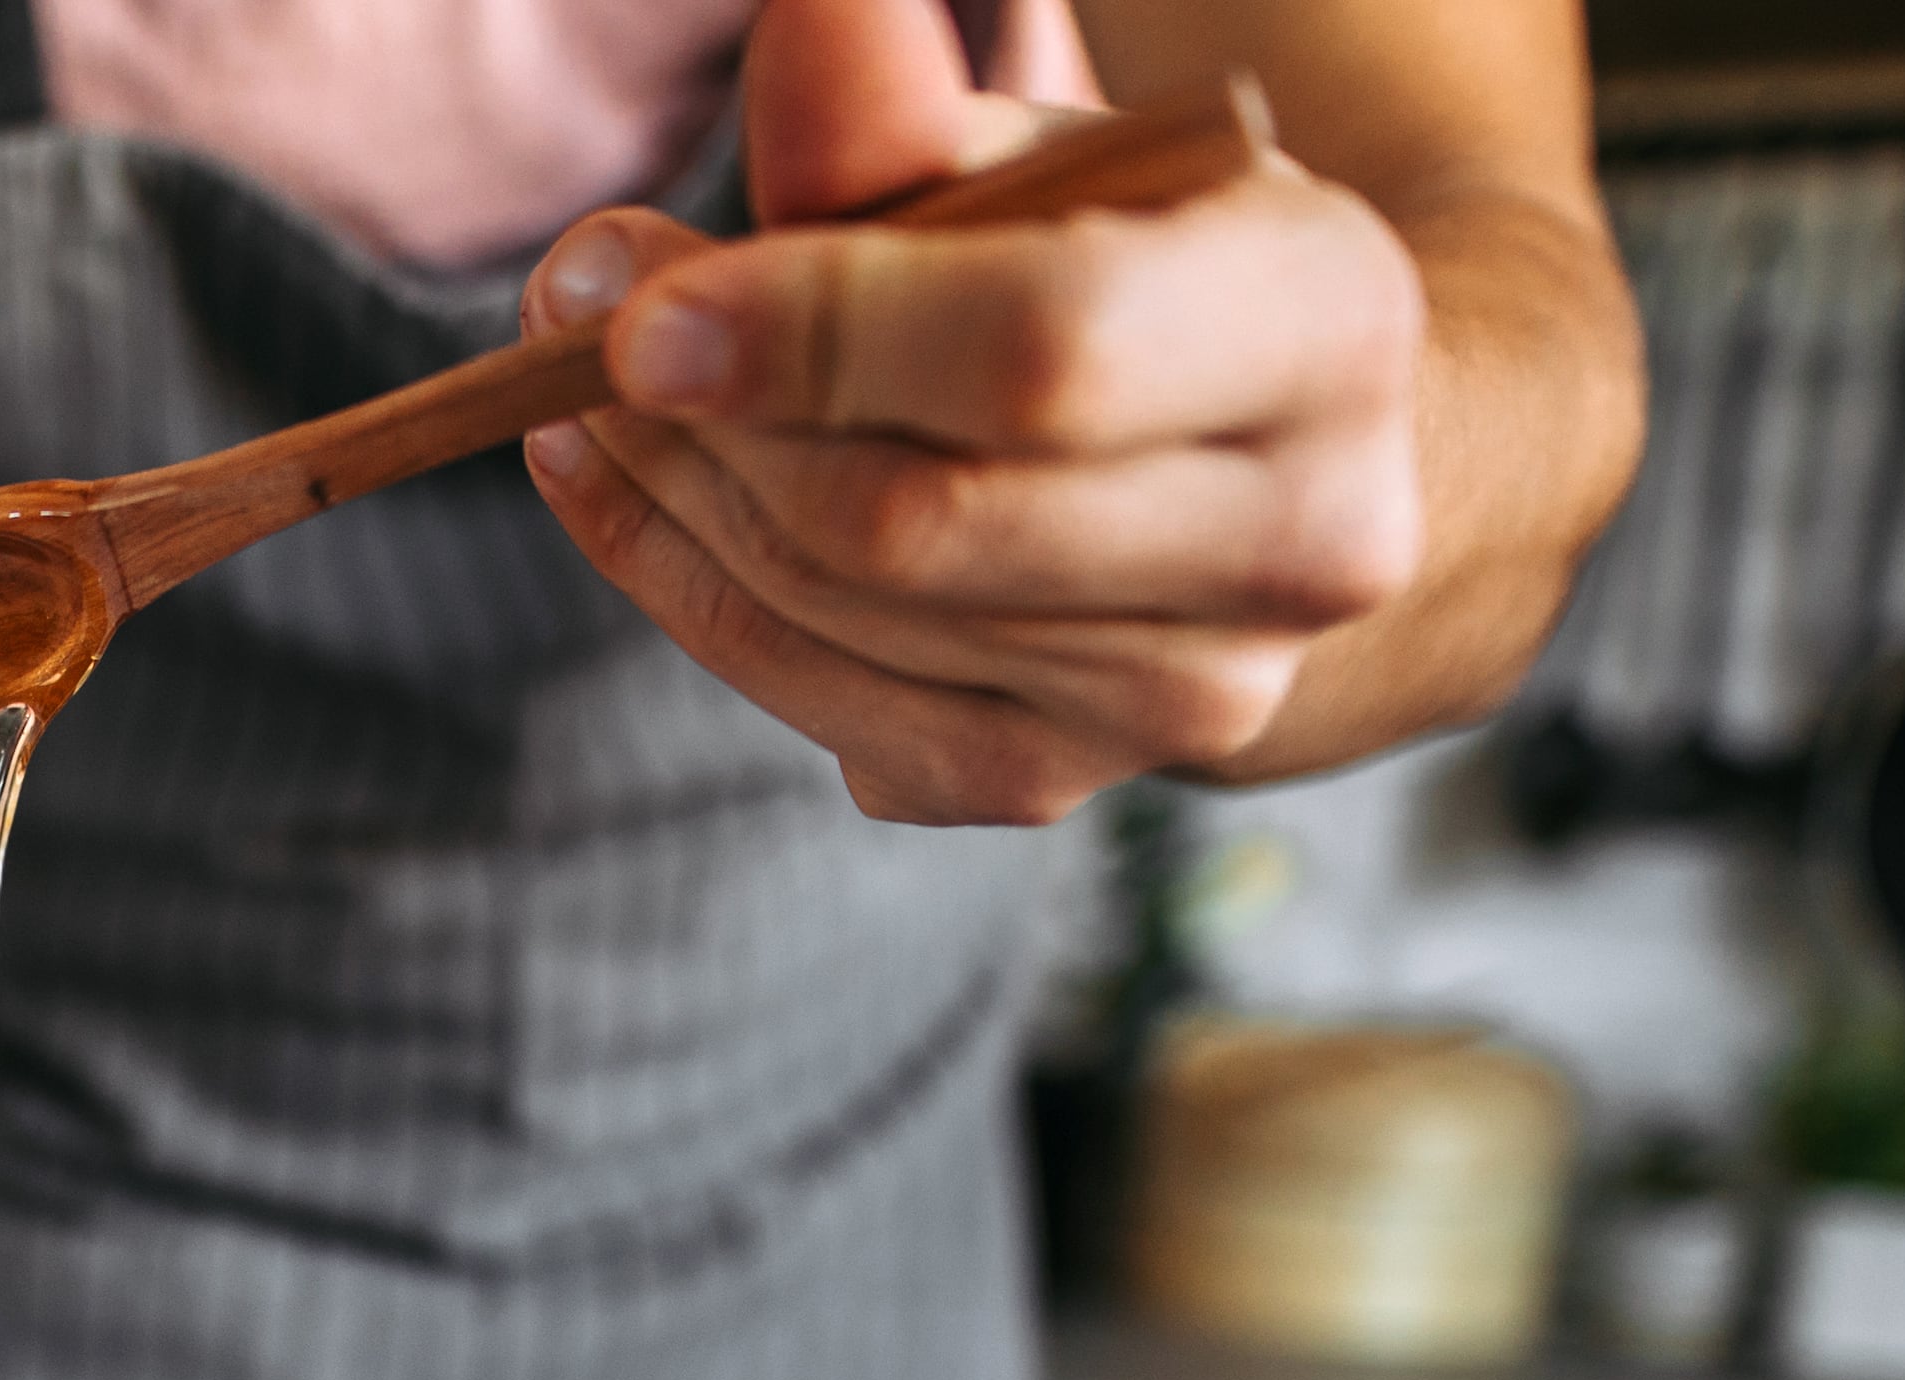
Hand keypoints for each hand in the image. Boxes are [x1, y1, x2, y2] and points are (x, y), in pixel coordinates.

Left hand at [520, 0, 1427, 824]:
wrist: (1264, 465)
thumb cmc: (1133, 265)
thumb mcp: (1043, 159)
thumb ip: (905, 115)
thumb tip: (803, 22)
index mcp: (1330, 329)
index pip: (1041, 354)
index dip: (817, 333)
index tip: (638, 300)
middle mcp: (1297, 543)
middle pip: (908, 517)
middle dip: (708, 414)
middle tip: (573, 306)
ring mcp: (1178, 696)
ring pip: (834, 607)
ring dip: (666, 485)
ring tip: (582, 378)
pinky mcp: (1047, 778)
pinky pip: (802, 692)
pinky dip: (674, 577)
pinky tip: (613, 478)